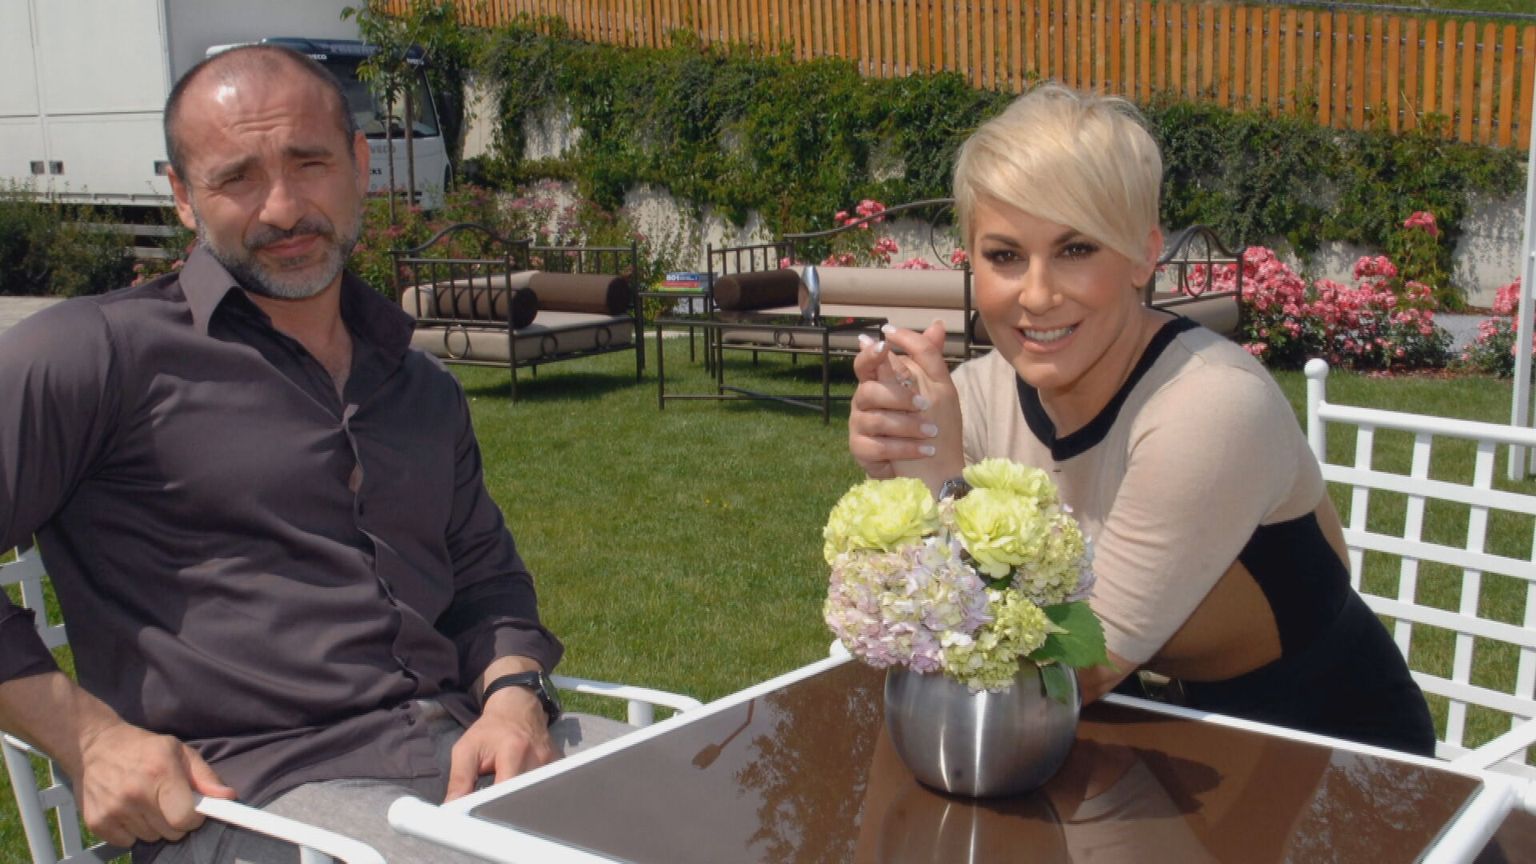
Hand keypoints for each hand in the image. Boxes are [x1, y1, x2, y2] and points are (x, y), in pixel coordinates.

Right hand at [75, 719, 234, 845]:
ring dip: (153, 825)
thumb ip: (205, 776)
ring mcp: (113, 809)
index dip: (194, 817)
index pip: (186, 817)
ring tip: (145, 802)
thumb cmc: (144, 748)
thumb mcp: (179, 752)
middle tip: (167, 802)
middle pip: (171, 832)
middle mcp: (135, 793)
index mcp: (161, 773)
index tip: (193, 809)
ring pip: (150, 838)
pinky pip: (127, 842)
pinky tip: (128, 810)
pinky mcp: (96, 822)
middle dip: (175, 821)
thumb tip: (227, 797)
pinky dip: (131, 831)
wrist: (95, 746)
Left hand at [444, 686, 553, 800]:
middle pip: (523, 796)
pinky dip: (532, 793)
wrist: (517, 710)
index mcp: (513, 750)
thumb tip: (452, 807)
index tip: (481, 815)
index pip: (506, 789)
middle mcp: (537, 757)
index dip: (493, 806)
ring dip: (519, 800)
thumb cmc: (489, 730)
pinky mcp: (558, 765)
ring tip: (506, 799)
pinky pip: (545, 787)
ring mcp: (551, 762)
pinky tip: (522, 790)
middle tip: (492, 810)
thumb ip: (459, 780)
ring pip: (535, 794)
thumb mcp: (466, 749)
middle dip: (506, 807)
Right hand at [849, 321, 963, 490]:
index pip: (865, 363)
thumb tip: (937, 324)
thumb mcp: (938, 387)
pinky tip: (923, 451)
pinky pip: (876, 447)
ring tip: (931, 433)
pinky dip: (904, 449)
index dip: (870, 354)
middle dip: (899, 398)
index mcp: (879, 382)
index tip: (884, 347)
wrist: (934, 465)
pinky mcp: (861, 451)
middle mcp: (864, 402)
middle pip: (869, 391)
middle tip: (925, 406)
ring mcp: (859, 426)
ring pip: (875, 420)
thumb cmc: (932, 422)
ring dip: (908, 426)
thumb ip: (931, 357)